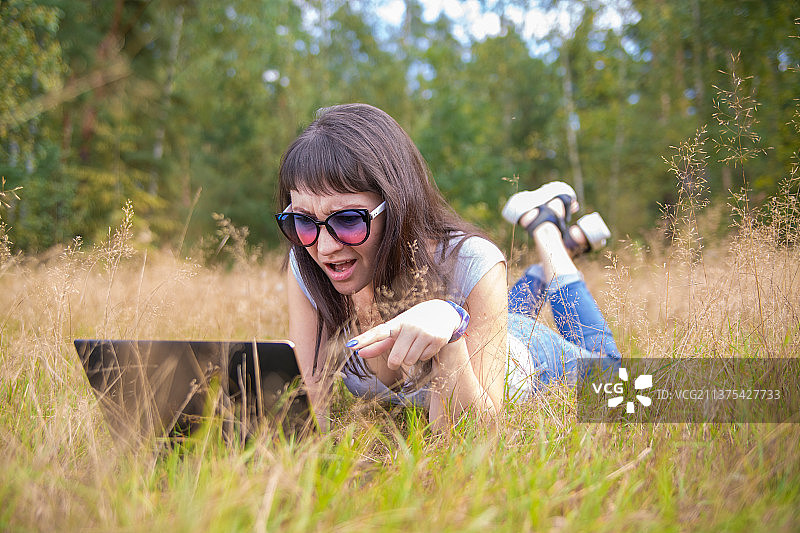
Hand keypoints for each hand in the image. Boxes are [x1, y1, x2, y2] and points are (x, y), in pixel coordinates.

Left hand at [346, 299, 463, 371]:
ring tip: (416, 344)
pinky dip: (423, 355)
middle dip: (395, 362)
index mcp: (397, 323)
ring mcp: (425, 333)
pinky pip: (423, 358)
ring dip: (410, 358)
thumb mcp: (397, 329)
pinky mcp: (437, 340)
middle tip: (397, 359)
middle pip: (396, 358)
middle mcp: (410, 326)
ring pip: (410, 361)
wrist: (443, 312)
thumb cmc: (413, 322)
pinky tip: (427, 344)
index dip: (365, 339)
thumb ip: (379, 343)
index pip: (378, 333)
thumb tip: (359, 354)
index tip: (351, 345)